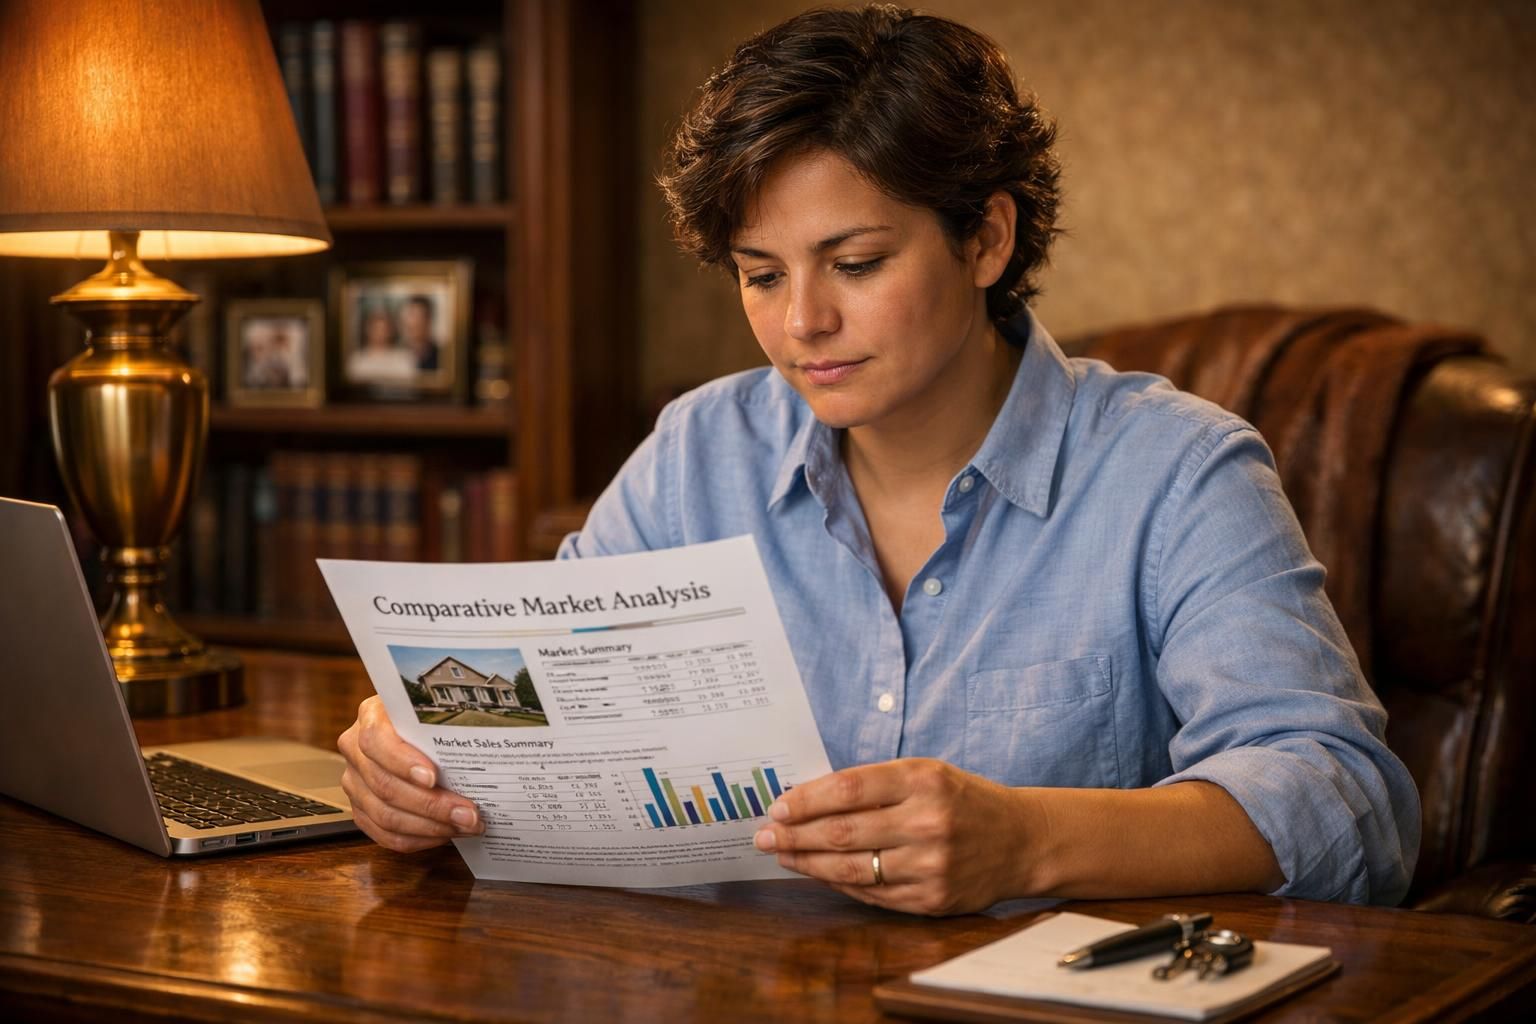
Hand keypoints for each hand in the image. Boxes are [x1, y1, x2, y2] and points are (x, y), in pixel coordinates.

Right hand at [336, 695, 483, 851]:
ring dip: (431, 827)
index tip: (433, 777)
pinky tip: (446, 834)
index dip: (402, 762)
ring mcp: (355, 783)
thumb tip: (480, 743)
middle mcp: (356, 751)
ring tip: (465, 825)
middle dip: (432, 804)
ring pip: (386, 816)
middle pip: (385, 786)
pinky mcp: (361, 810)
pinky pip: (385, 835)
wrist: (411, 729)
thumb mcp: (433, 709)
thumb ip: (445, 721)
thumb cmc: (428, 719)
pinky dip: (419, 839)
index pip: (376, 741)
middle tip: (468, 813)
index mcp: (370, 717)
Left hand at [752, 758, 1031, 915]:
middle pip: (842, 831)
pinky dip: (839, 883)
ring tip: (782, 855)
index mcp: (923, 780)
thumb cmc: (963, 800)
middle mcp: (927, 822)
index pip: (849, 788)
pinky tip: (818, 873)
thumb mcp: (926, 773)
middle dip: (794, 835)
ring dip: (808, 863)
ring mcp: (930, 865)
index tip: (777, 807)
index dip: (806, 799)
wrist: (1021, 840)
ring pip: (852, 868)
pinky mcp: (931, 899)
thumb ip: (875, 784)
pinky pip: (872, 893)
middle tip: (764, 835)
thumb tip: (809, 799)